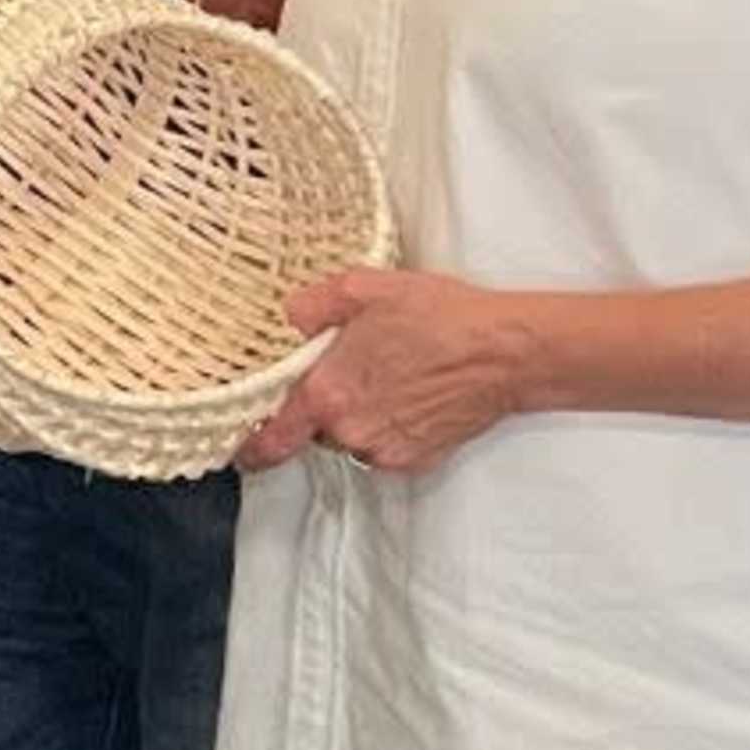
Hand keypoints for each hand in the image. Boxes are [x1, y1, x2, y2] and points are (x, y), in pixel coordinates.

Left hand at [235, 268, 540, 477]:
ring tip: (390, 379)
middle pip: (313, 429)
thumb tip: (288, 318)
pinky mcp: (415, 460)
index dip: (250, 443)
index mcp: (326, 393)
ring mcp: (384, 449)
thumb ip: (312, 306)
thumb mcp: (365, 289)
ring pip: (349, 438)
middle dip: (323, 406)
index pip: (269, 439)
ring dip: (356, 416)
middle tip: (353, 372)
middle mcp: (350, 430)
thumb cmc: (441, 317)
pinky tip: (411, 396)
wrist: (508, 352)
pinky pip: (382, 447)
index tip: (242, 442)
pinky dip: (388, 427)